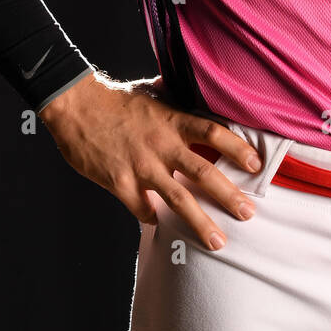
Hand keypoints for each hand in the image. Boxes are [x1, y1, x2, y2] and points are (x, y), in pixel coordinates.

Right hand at [38, 70, 262, 250]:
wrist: (74, 106)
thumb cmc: (114, 97)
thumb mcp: (151, 92)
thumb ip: (175, 98)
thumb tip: (195, 88)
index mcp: (172, 121)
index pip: (214, 134)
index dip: (237, 149)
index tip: (256, 165)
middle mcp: (162, 145)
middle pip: (203, 173)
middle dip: (228, 196)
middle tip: (248, 213)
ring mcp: (140, 166)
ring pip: (177, 200)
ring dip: (200, 223)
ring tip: (217, 241)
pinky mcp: (118, 182)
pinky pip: (141, 208)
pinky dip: (152, 218)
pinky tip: (160, 226)